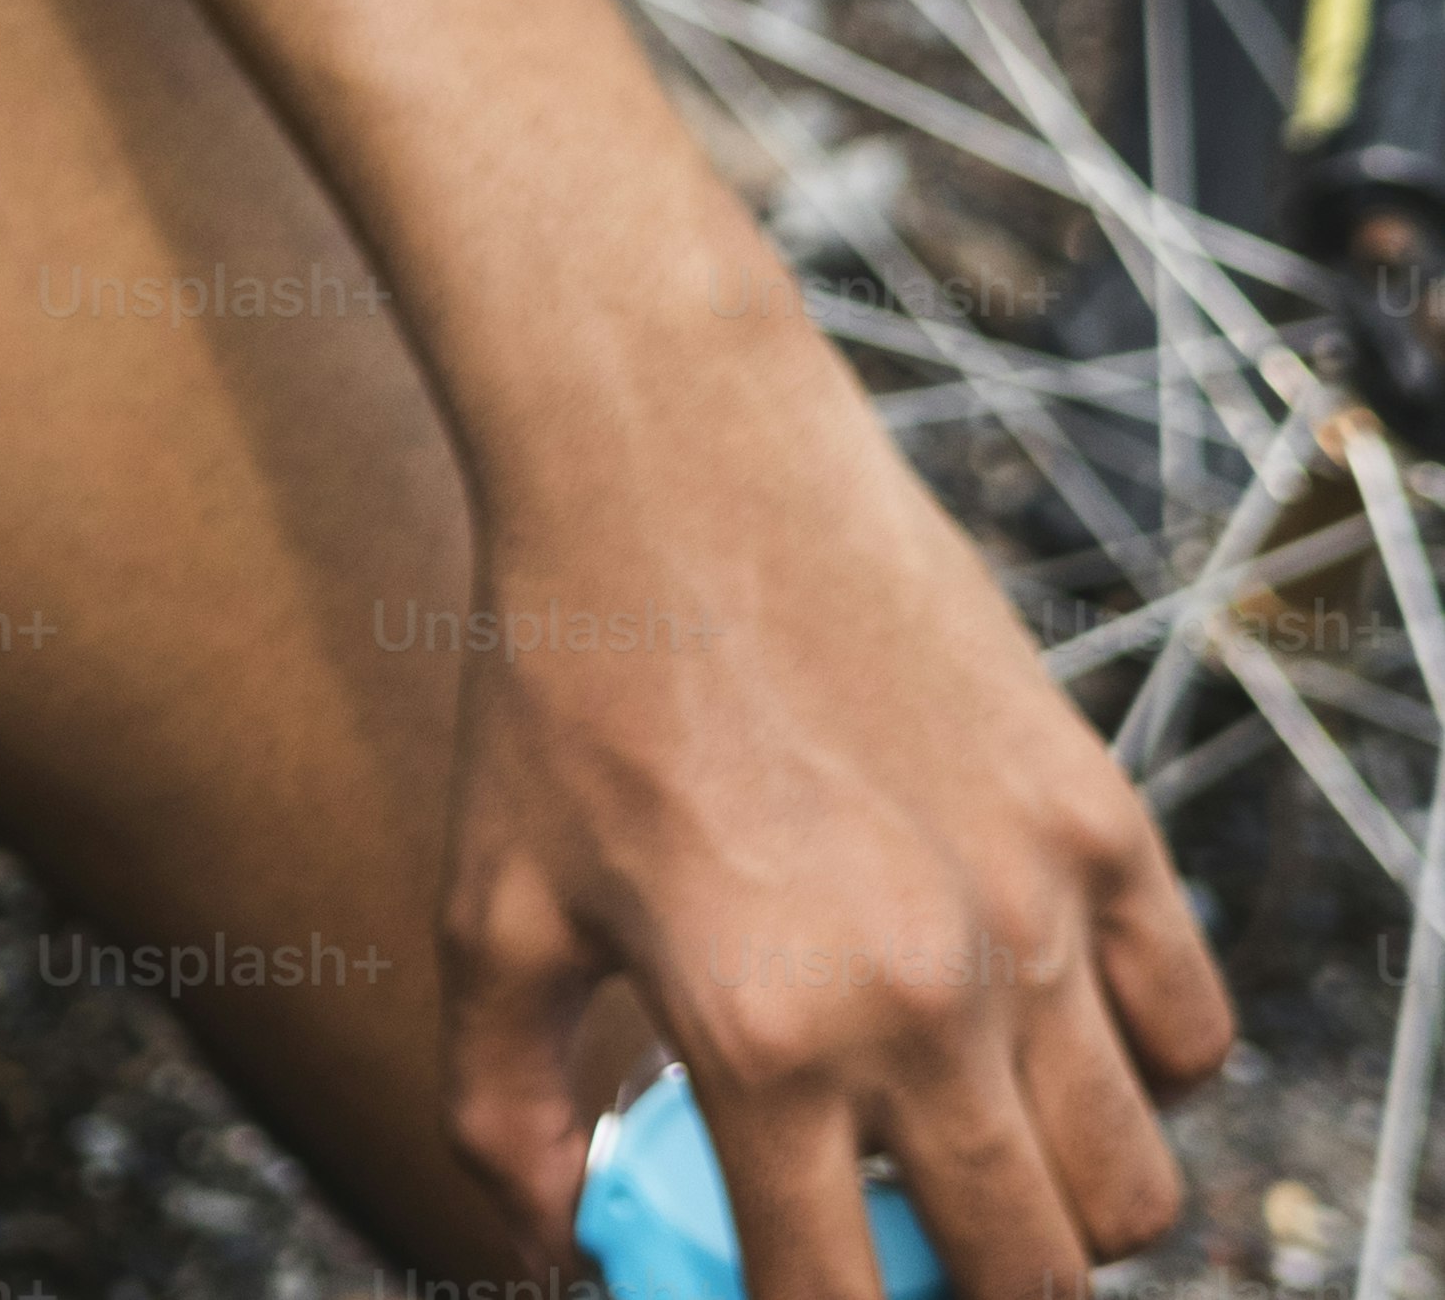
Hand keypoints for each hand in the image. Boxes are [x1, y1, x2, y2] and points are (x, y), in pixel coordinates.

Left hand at [431, 332, 1227, 1299]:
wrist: (673, 466)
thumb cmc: (560, 683)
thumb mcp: (491, 903)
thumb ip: (501, 1104)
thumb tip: (550, 1247)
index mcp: (762, 1033)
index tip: (776, 1291)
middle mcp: (923, 997)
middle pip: (1028, 1280)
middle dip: (951, 1295)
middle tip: (872, 1235)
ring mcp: (1035, 915)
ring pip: (1133, 1189)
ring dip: (1055, 1210)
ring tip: (950, 1148)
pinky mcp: (1103, 830)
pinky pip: (1191, 1038)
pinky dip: (1139, 1079)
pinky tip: (1033, 1037)